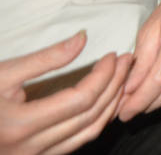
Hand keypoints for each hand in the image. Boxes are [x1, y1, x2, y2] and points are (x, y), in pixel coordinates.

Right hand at [1, 34, 133, 154]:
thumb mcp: (4, 73)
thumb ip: (45, 58)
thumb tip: (83, 37)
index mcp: (20, 125)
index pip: (81, 99)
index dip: (104, 76)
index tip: (113, 55)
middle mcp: (30, 149)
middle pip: (90, 116)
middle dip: (115, 85)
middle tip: (127, 61)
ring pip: (88, 133)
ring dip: (112, 104)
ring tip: (122, 77)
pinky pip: (77, 143)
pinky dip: (97, 121)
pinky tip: (105, 101)